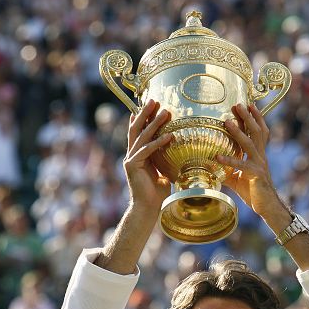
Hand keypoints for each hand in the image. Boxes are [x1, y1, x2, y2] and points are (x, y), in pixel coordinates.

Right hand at [123, 99, 172, 213]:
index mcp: (138, 156)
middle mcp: (132, 155)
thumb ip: (164, 160)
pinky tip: (170, 135)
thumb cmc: (158, 194)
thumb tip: (178, 151)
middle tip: (155, 100)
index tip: (149, 105)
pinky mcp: (132, 166)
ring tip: (164, 112)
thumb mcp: (163, 172)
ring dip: (154, 123)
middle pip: (136, 129)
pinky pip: (147, 150)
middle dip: (145, 113)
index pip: (139, 132)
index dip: (142, 118)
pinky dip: (158, 142)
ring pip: (142, 136)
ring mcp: (130, 160)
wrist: (148, 209)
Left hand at [217, 104, 281, 219]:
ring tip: (227, 121)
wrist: (267, 208)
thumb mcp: (238, 179)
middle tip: (238, 104)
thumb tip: (210, 167)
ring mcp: (260, 165)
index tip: (248, 104)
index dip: (255, 118)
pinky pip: (241, 165)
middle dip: (248, 117)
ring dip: (238, 131)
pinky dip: (229, 160)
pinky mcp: (256, 175)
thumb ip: (227, 171)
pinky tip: (217, 157)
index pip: (258, 132)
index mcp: (258, 155)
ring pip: (250, 143)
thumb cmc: (254, 193)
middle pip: (256, 132)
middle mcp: (261, 157)